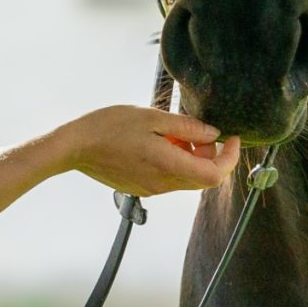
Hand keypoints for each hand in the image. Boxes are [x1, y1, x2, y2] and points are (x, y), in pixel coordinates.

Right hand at [63, 106, 240, 196]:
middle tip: (199, 130)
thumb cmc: (108, 127)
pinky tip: (158, 142)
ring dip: (190, 157)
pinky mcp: (141, 187)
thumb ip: (186, 127)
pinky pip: (169, 178)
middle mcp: (163, 184)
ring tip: (173, 133)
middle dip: (210, 154)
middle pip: (203, 178)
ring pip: (186, 178)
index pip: (215, 174)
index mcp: (168, 165)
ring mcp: (151, 189)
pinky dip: (174, 161)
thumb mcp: (151, 117)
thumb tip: (213, 134)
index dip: (230, 158)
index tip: (233, 138)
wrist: (74, 147)